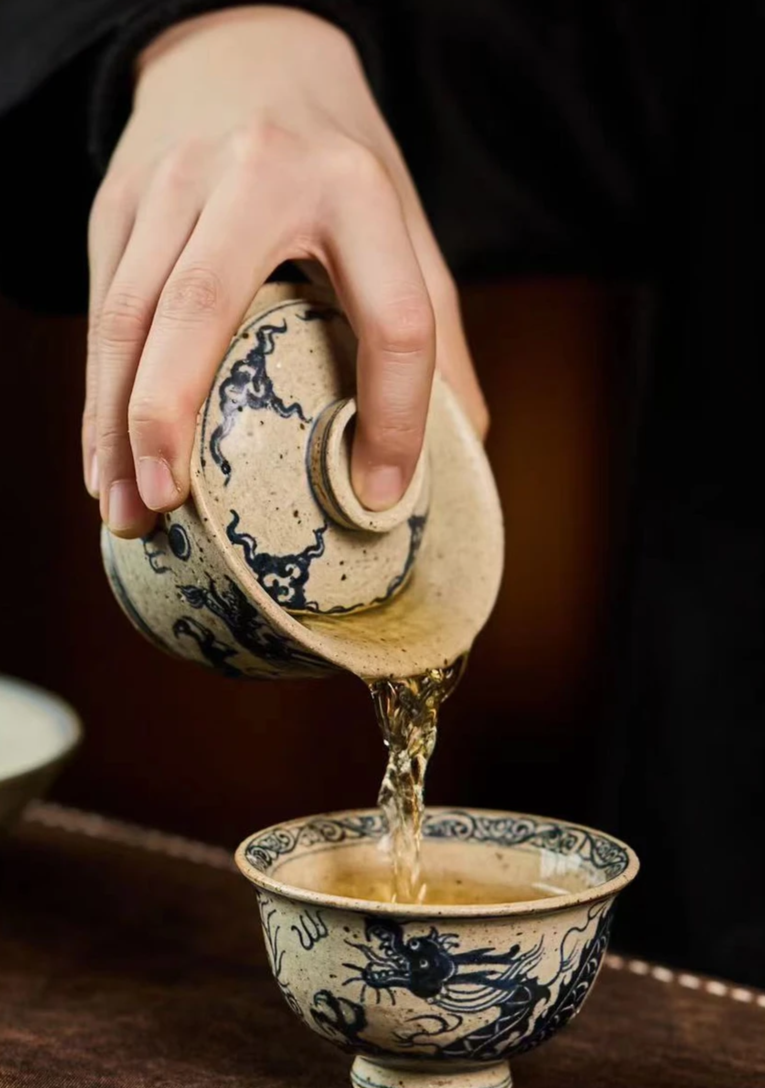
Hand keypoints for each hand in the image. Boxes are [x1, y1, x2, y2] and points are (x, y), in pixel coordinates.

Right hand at [84, 6, 487, 537]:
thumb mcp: (403, 225)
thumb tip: (464, 448)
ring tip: (123, 508)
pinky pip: (102, 308)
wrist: (248, 55)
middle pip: (205, 302)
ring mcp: (176, 182)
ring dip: (115, 421)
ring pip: (129, 312)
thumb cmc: (337, 163)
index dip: (396, 417)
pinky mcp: (121, 198)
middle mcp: (257, 173)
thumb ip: (435, 330)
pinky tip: (104, 458)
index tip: (378, 496)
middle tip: (171, 505)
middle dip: (174, 412)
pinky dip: (97, 394)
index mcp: (357, 189)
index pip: (393, 317)